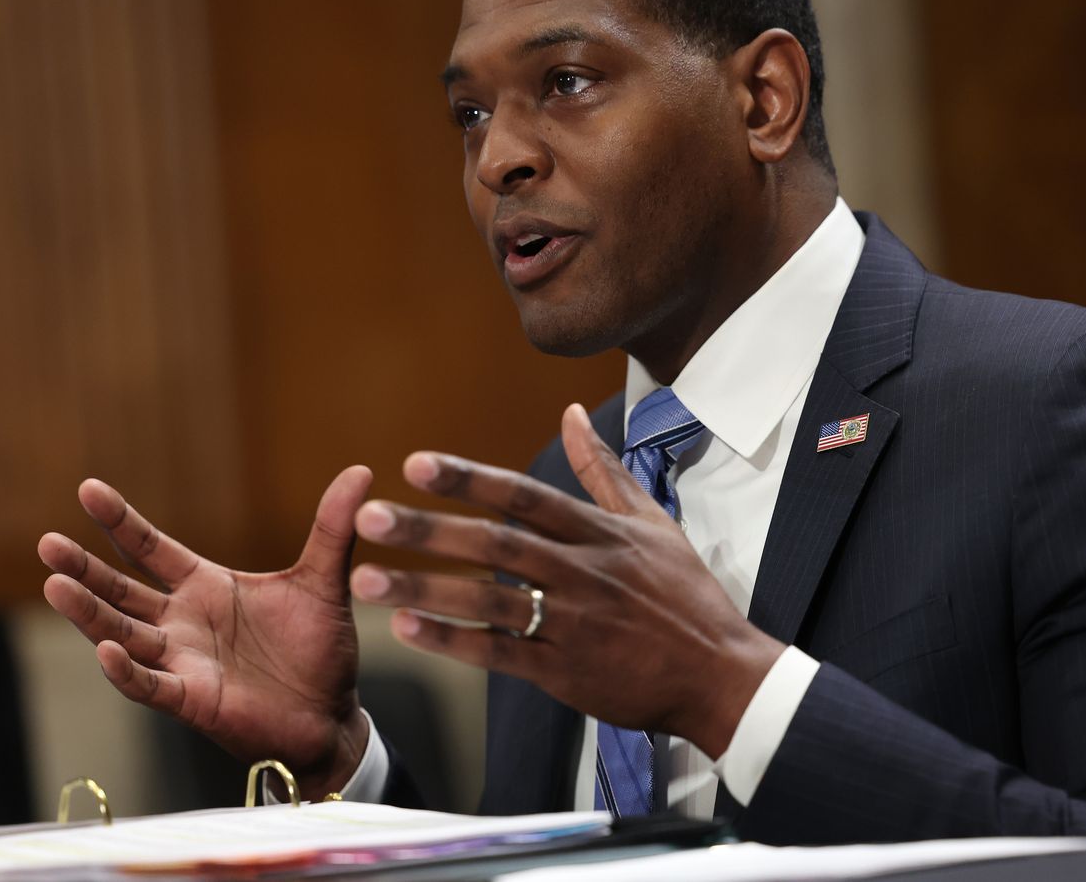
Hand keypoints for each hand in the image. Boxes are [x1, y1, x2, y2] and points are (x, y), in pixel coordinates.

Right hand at [38, 468, 373, 796]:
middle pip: (121, 590)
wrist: (332, 716)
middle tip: (47, 542)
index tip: (88, 488)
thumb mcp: (326, 580)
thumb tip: (361, 471)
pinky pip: (149, 685)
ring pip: (122, 633)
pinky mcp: (191, 700)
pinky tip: (104, 649)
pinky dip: (126, 670)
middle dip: (84, 567)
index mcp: (206, 587)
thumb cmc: (320, 650)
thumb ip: (334, 527)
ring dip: (89, 614)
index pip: (151, 549)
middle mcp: (183, 622)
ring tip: (54, 585)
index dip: (120, 521)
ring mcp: (181, 662)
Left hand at [349, 404, 784, 759]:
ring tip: (366, 581)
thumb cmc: (685, 594)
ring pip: (489, 601)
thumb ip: (603, 469)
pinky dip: (455, 643)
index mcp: (599, 533)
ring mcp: (573, 623)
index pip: (524, 495)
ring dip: (425, 589)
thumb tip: (571, 413)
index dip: (469, 480)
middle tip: (369, 517)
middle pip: (496, 544)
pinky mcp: (567, 672)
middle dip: (430, 530)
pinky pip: (502, 655)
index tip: (415, 464)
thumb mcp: (652, 522)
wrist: (718, 673)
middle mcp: (581, 571)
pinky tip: (409, 632)